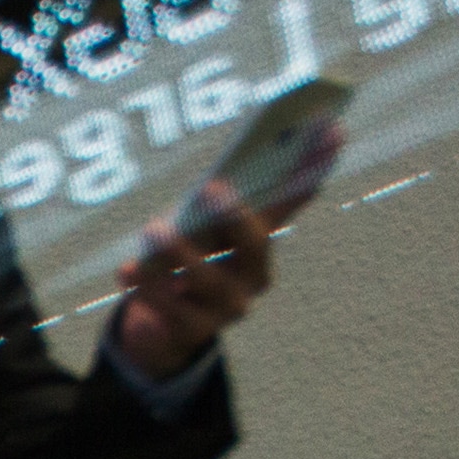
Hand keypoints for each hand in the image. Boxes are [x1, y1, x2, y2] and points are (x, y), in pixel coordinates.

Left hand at [113, 121, 333, 376]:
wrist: (160, 328)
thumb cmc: (182, 259)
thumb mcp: (195, 224)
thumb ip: (210, 202)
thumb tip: (215, 178)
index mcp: (261, 241)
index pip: (294, 198)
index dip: (315, 165)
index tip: (332, 125)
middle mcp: (254, 275)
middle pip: (255, 243)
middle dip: (236, 214)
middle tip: (212, 185)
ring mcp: (228, 307)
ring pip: (208, 278)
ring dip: (180, 251)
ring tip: (153, 228)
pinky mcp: (194, 333)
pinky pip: (169, 309)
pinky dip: (145, 286)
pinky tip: (126, 268)